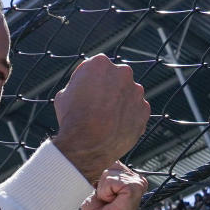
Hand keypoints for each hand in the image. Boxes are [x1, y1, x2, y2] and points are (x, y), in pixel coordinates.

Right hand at [51, 54, 150, 182]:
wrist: (88, 145)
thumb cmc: (72, 119)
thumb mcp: (64, 95)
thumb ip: (79, 85)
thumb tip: (83, 88)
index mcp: (100, 63)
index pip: (97, 67)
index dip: (90, 81)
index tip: (86, 93)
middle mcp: (122, 72)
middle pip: (116, 78)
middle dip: (109, 89)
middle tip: (98, 107)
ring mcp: (136, 91)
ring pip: (128, 94)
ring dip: (120, 103)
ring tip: (107, 121)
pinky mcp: (144, 109)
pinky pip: (137, 111)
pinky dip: (129, 117)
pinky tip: (116, 128)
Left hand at [81, 162, 147, 209]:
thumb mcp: (97, 189)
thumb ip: (102, 174)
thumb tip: (99, 158)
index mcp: (129, 178)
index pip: (111, 161)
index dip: (100, 177)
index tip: (103, 195)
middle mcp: (137, 179)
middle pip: (110, 164)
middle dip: (101, 182)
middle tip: (106, 200)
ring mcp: (138, 183)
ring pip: (109, 171)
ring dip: (103, 188)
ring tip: (108, 202)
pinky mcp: (135, 188)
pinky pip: (111, 180)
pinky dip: (105, 192)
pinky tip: (111, 202)